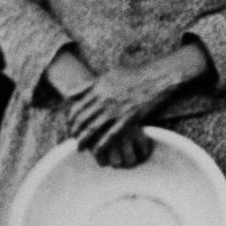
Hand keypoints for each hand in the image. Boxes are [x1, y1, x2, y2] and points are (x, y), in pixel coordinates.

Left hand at [64, 57, 191, 161]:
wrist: (157, 77)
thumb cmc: (134, 74)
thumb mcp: (108, 75)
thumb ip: (88, 86)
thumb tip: (70, 94)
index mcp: (98, 89)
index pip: (76, 107)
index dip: (69, 119)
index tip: (69, 125)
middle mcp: (104, 100)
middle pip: (82, 119)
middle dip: (74, 131)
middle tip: (72, 138)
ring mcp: (116, 110)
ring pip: (92, 128)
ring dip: (83, 140)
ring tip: (79, 147)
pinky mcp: (129, 118)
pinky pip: (111, 135)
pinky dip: (102, 144)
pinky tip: (97, 151)